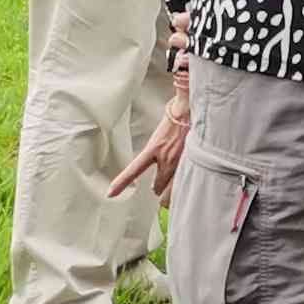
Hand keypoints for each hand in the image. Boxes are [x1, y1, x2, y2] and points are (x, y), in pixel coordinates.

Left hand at [108, 76, 191, 203]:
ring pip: (172, 189)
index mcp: (153, 149)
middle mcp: (165, 158)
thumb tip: (159, 153)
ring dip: (171, 192)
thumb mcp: (160, 133)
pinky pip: (186, 182)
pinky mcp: (193, 162)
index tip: (110, 193)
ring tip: (171, 195)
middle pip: (157, 186)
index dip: (121, 183)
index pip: (133, 170)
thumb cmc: (177, 115)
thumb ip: (158, 148)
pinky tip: (190, 187)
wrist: (192, 108)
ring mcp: (180, 162)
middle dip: (158, 189)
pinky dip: (186, 186)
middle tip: (159, 189)